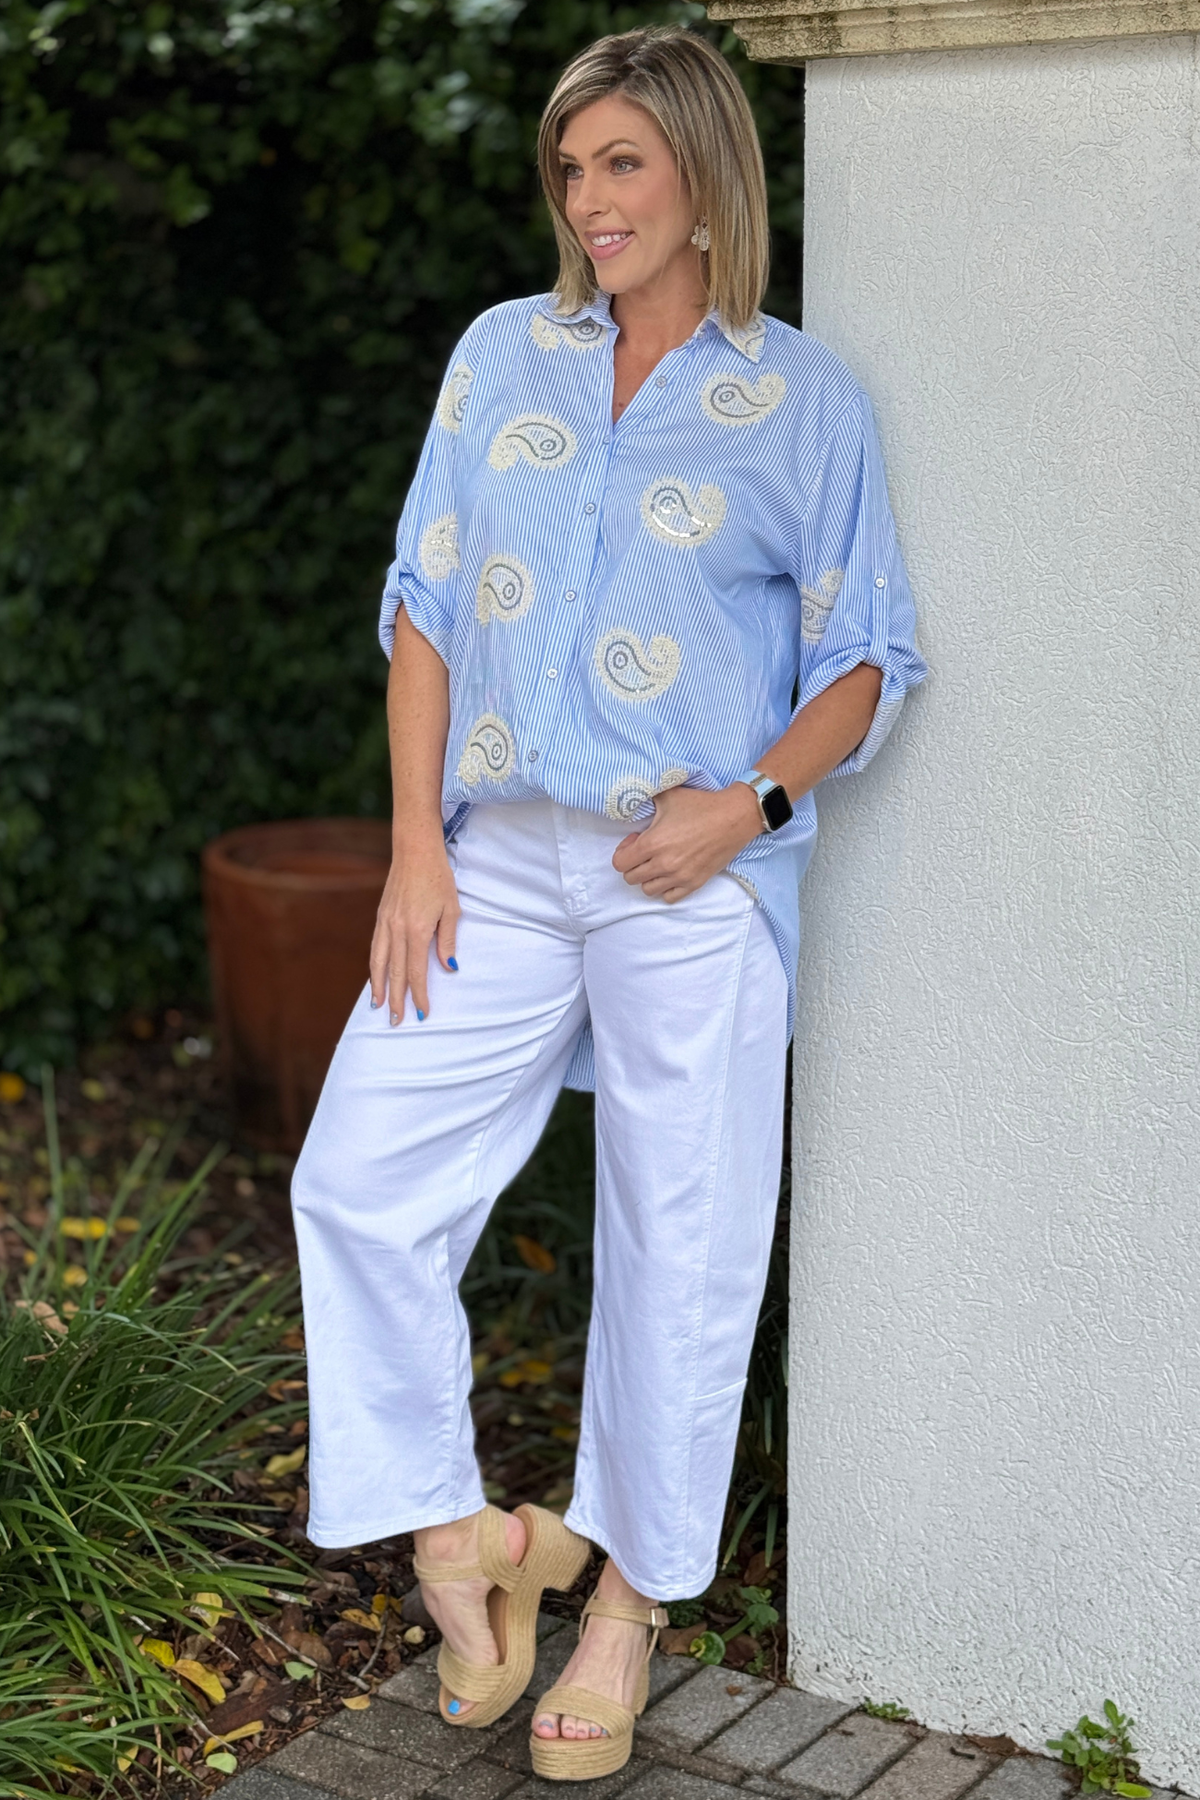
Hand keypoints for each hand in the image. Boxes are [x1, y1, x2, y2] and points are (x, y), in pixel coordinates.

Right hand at [369, 834, 459, 1022]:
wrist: (415, 850)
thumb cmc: (438, 878)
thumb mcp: (451, 909)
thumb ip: (448, 941)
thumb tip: (449, 968)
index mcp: (417, 930)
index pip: (417, 972)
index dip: (419, 994)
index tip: (421, 1013)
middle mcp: (397, 929)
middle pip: (396, 972)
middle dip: (397, 999)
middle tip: (397, 1021)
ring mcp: (385, 923)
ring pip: (379, 962)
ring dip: (379, 987)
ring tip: (378, 1006)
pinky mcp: (380, 916)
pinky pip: (375, 947)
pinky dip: (374, 966)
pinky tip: (376, 976)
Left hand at [611, 784, 763, 902]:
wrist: (734, 817)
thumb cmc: (701, 805)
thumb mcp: (668, 795)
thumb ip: (645, 798)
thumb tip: (632, 799)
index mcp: (653, 843)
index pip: (619, 863)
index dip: (623, 850)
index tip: (635, 840)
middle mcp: (664, 864)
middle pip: (631, 878)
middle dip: (633, 864)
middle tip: (646, 850)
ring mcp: (680, 877)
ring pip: (648, 890)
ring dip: (648, 877)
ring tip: (658, 863)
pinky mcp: (694, 883)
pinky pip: (669, 898)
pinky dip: (666, 888)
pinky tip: (671, 874)